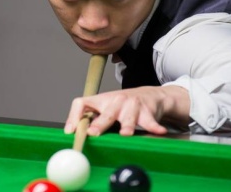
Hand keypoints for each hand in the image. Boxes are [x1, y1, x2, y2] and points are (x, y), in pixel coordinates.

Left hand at [64, 85, 190, 135]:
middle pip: (107, 113)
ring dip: (128, 125)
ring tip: (126, 134)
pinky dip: (154, 127)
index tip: (70, 131)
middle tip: (93, 132)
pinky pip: (150, 121)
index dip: (74, 116)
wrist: (151, 95)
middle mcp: (116, 101)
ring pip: (129, 117)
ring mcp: (133, 105)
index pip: (82, 103)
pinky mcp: (148, 111)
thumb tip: (71, 135)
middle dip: (100, 123)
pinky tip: (159, 131)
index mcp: (102, 101)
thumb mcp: (106, 109)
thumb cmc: (123, 106)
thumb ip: (91, 119)